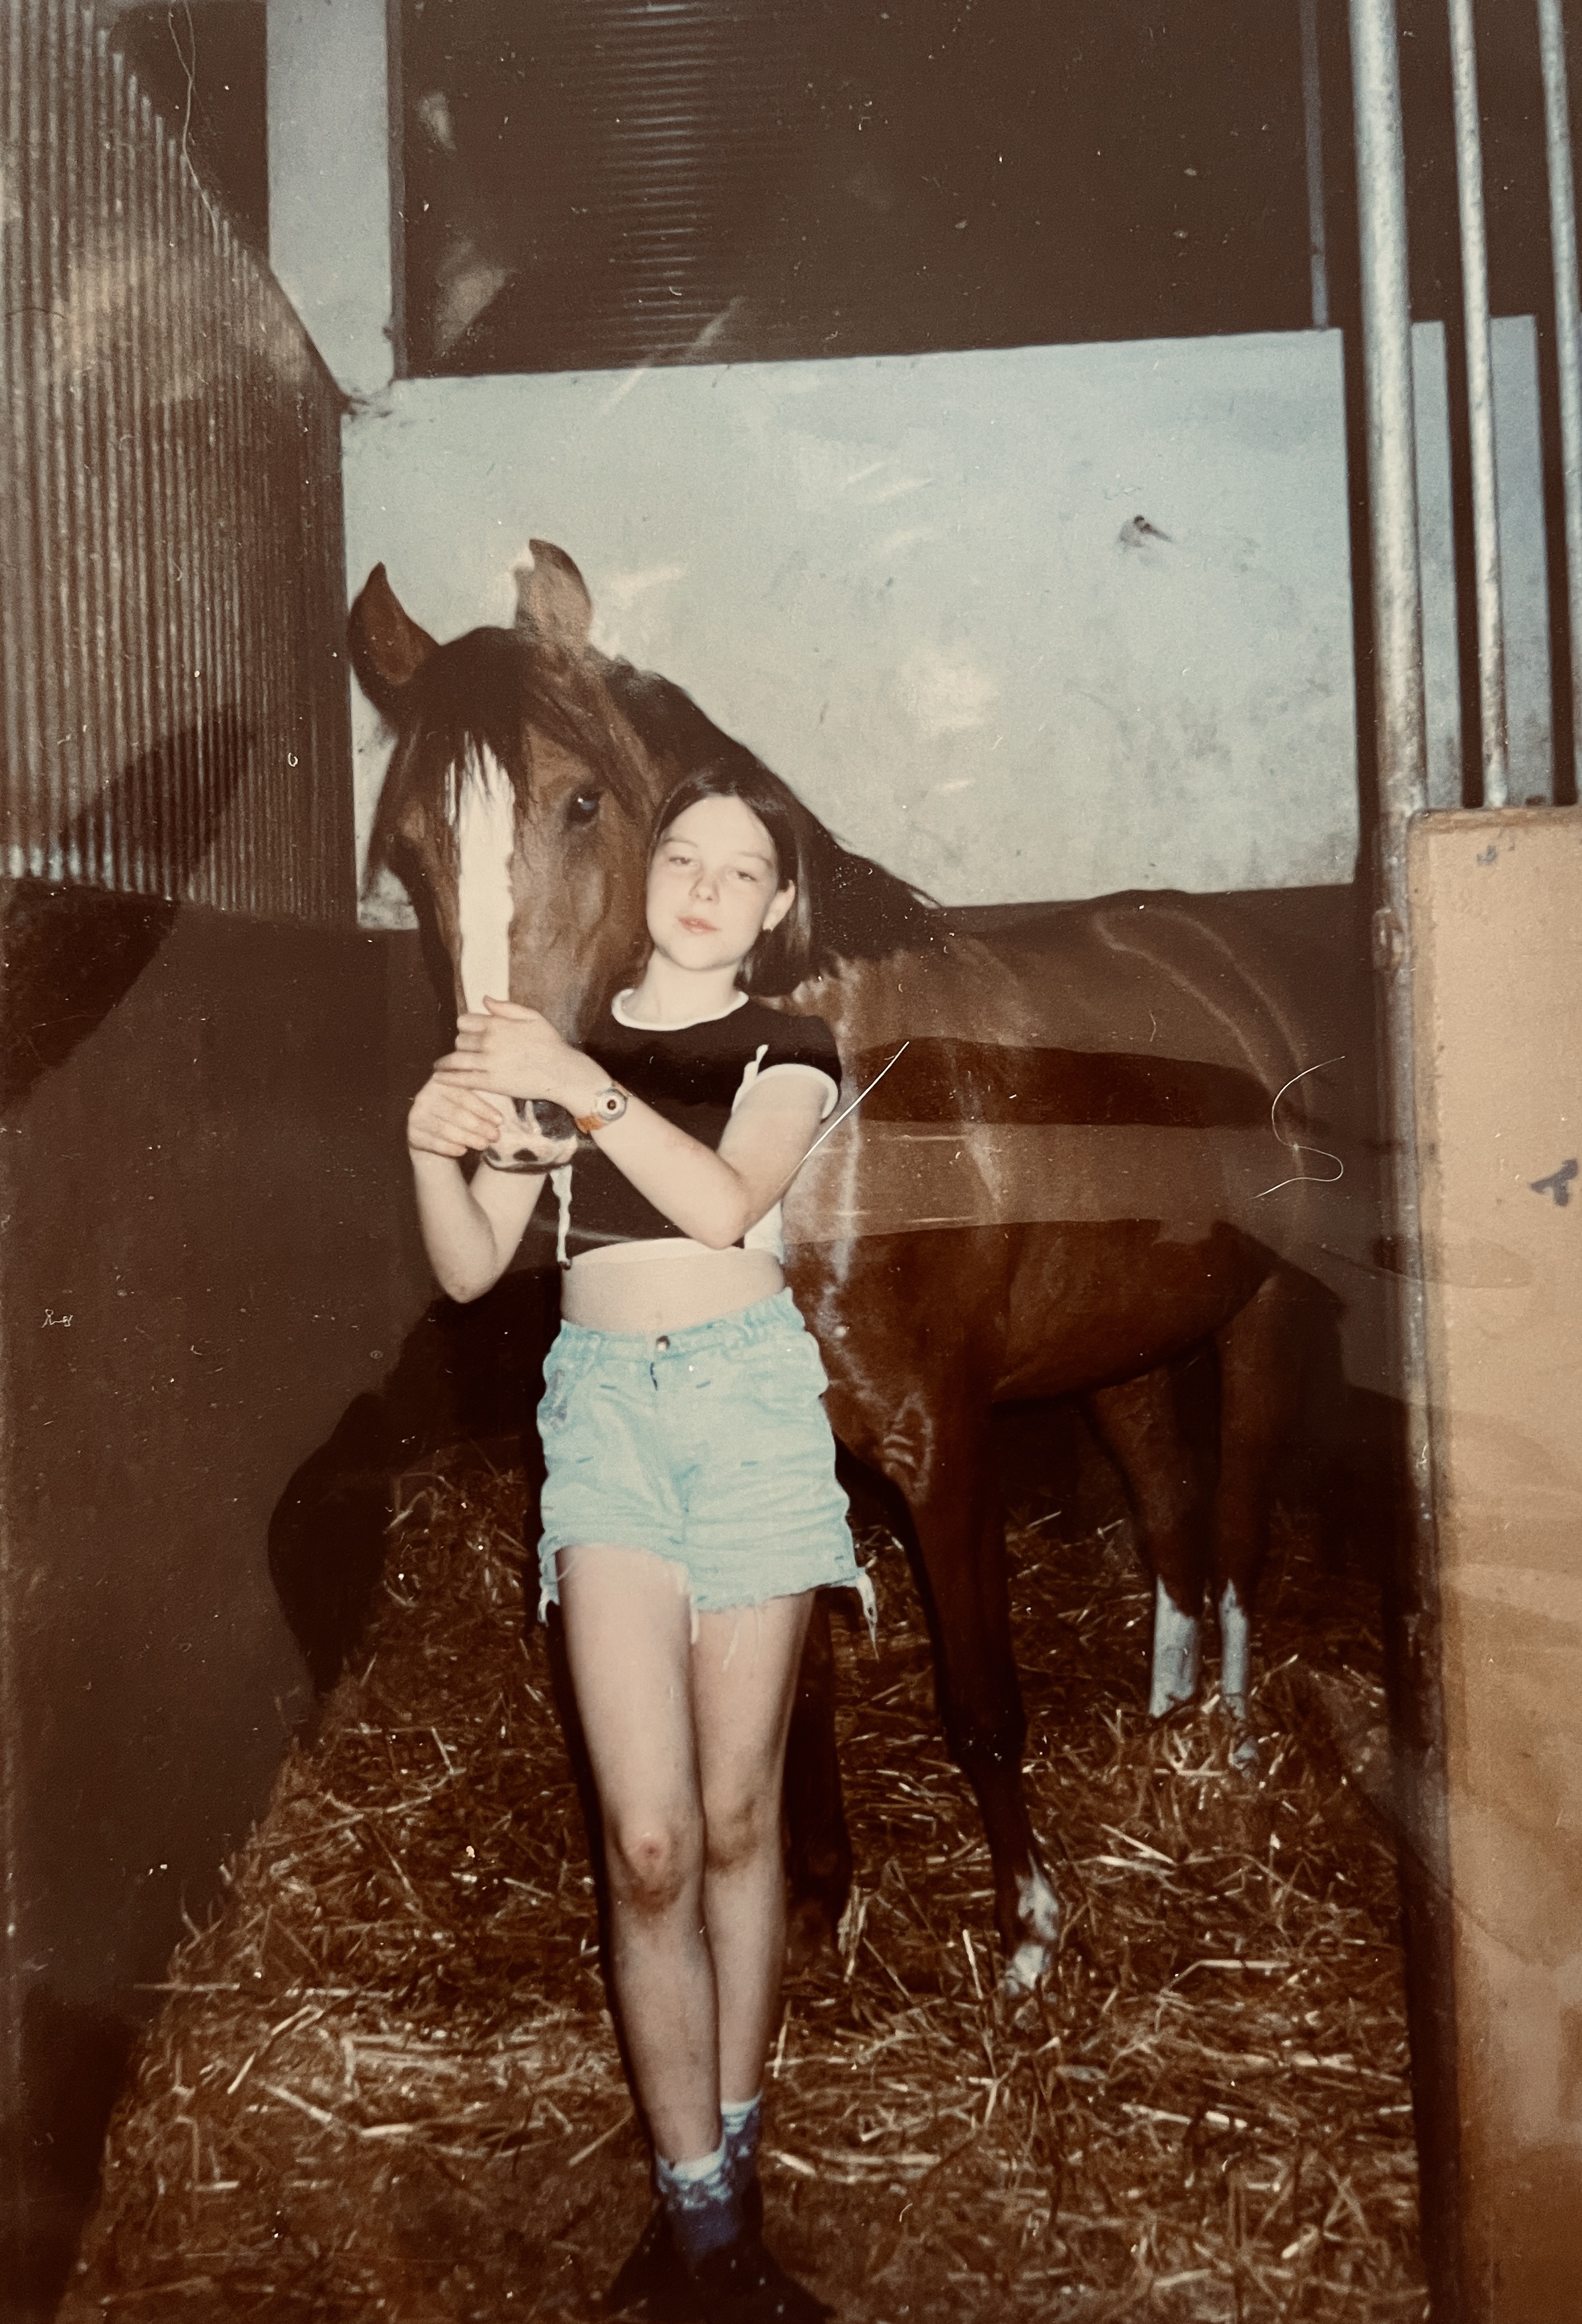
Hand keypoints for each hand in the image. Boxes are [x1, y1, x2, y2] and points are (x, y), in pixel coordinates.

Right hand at [407, 1073, 506, 1159]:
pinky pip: (432, 1141)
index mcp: (441, 1081)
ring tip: (484, 1145)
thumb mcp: (469, 1100)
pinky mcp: (412, 1132)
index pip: (463, 1095)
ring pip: (445, 1128)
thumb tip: (505, 1102)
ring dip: (467, 1138)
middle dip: (478, 1126)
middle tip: (495, 1136)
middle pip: (455, 1113)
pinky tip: (463, 1151)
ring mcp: (416, 1113)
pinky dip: (449, 1147)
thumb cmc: (460, 1113)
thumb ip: (482, 1096)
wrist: (433, 1133)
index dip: (483, 1108)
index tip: (500, 1120)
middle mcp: (425, 1095)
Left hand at [434, 997, 600, 1108]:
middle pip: (459, 1040)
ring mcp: (488, 1063)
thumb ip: (506, 1007)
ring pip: (456, 1059)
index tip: (468, 1034)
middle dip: (460, 1045)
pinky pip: (463, 1079)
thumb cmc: (550, 1043)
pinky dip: (448, 1078)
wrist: (561, 1071)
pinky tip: (439, 1078)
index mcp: (497, 1023)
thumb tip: (485, 999)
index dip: (465, 1027)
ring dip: (445, 1063)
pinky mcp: (490, 1082)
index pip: (464, 1021)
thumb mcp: (532, 1016)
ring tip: (439, 1067)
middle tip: (462, 1051)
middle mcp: (489, 1041)